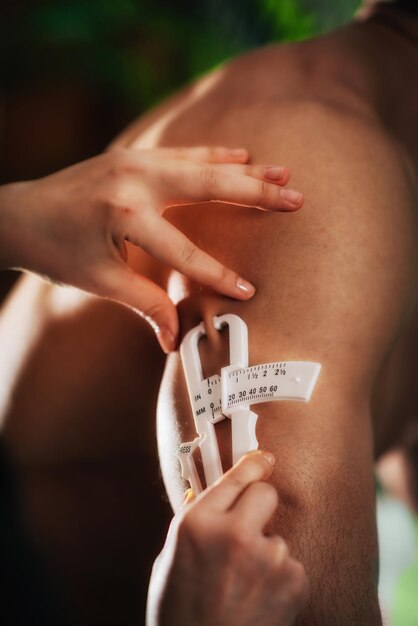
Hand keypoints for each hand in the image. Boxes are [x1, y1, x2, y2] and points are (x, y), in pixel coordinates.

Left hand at [0, 147, 302, 351]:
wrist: (16, 214)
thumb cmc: (54, 252)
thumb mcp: (99, 281)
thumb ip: (144, 305)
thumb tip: (175, 342)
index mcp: (124, 214)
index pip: (185, 250)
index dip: (218, 274)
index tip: (250, 292)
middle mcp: (134, 179)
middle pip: (208, 185)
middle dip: (255, 194)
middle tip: (296, 199)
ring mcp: (133, 161)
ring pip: (201, 162)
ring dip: (243, 168)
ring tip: (283, 172)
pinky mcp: (131, 156)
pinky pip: (182, 152)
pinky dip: (213, 154)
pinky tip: (240, 154)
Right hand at [147, 451, 307, 625]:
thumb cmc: (179, 611)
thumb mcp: (172, 559)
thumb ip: (195, 522)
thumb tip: (209, 494)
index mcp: (196, 523)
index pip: (234, 476)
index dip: (252, 465)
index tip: (265, 459)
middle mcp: (232, 533)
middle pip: (265, 493)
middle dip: (259, 507)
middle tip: (249, 529)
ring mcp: (266, 557)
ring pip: (277, 535)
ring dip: (267, 553)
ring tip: (245, 586)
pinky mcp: (292, 582)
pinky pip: (291, 566)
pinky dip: (281, 581)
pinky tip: (260, 602)